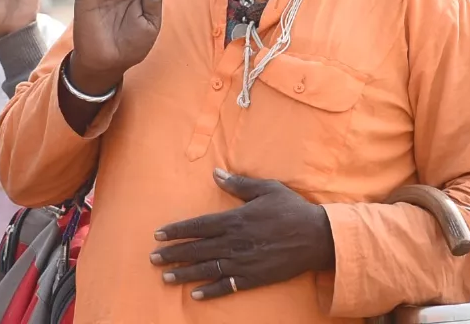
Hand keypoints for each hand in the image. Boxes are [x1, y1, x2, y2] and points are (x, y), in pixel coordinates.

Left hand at [150, 169, 334, 300]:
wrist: (317, 237)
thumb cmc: (292, 209)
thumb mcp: (267, 189)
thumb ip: (239, 184)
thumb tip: (216, 174)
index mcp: (236, 219)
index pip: (199, 226)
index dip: (177, 231)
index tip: (158, 235)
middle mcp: (235, 242)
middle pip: (197, 249)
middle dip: (173, 254)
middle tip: (153, 259)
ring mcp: (243, 262)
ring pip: (207, 269)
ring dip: (184, 273)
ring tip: (165, 277)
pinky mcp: (253, 277)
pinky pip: (227, 286)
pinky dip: (210, 291)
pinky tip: (195, 295)